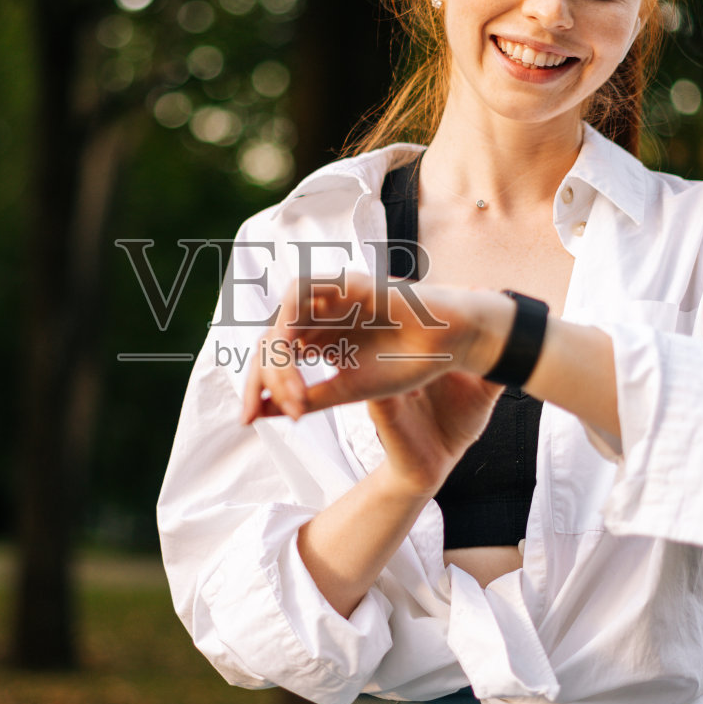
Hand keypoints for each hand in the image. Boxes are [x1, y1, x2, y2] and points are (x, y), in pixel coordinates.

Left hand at [240, 271, 511, 490]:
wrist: (452, 345)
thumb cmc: (408, 364)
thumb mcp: (350, 390)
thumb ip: (309, 398)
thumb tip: (263, 412)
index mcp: (320, 338)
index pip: (273, 357)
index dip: (257, 387)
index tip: (250, 420)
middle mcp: (322, 316)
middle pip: (270, 339)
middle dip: (258, 378)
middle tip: (254, 415)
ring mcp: (333, 298)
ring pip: (281, 318)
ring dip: (276, 358)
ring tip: (290, 395)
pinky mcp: (348, 283)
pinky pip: (302, 294)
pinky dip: (291, 327)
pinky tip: (296, 364)